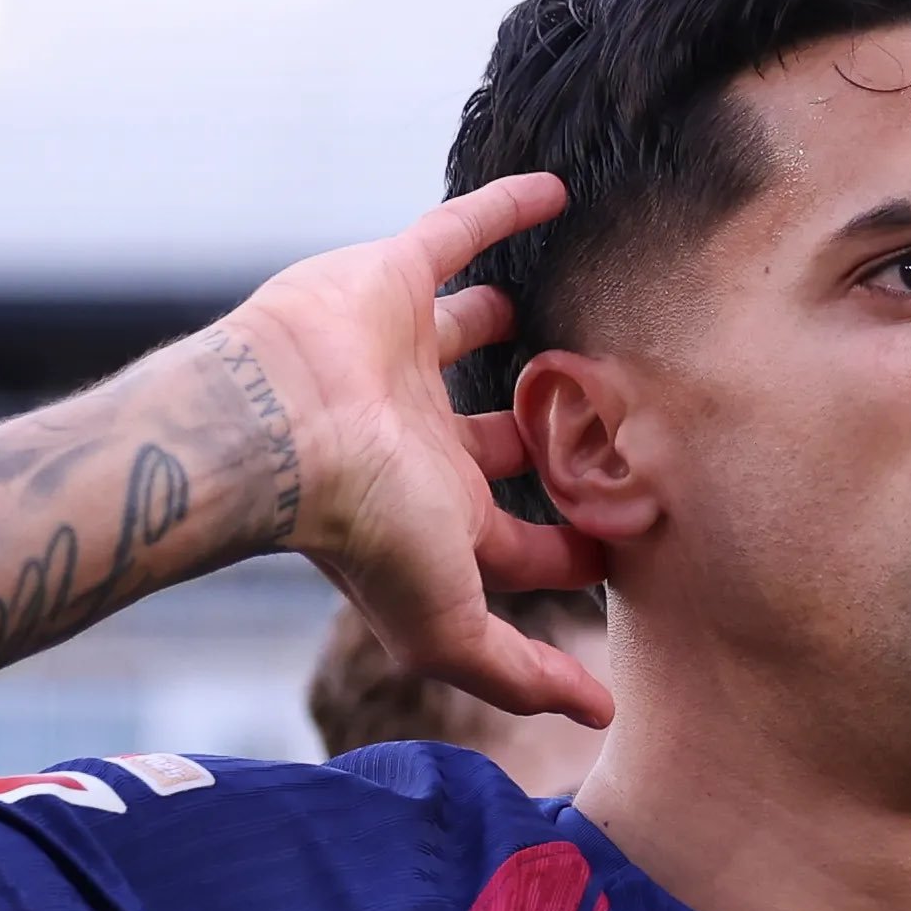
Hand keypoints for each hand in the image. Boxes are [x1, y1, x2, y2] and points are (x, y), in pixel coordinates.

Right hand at [226, 174, 614, 728]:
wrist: (280, 434)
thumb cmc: (360, 534)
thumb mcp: (452, 627)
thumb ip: (521, 674)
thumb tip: (603, 718)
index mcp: (436, 514)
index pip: (520, 536)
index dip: (572, 541)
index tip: (630, 535)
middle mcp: (419, 437)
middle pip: (501, 436)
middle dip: (549, 436)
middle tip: (619, 421)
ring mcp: (403, 357)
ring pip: (476, 337)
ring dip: (519, 329)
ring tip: (579, 316)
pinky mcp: (390, 280)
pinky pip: (456, 234)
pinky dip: (504, 209)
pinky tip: (557, 192)